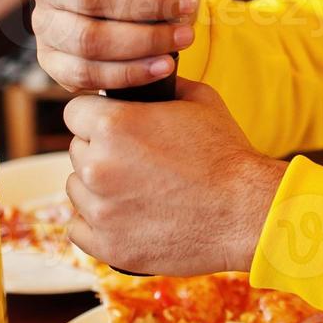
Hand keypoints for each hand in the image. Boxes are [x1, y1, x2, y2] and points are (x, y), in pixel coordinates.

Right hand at [27, 0, 199, 91]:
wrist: (160, 16)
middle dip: (146, 5)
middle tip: (186, 9)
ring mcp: (44, 22)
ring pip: (87, 38)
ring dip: (143, 41)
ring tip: (182, 37)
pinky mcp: (52, 61)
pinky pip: (84, 73)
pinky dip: (130, 72)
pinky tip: (163, 65)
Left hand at [63, 78, 288, 275]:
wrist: (247, 212)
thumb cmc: (227, 154)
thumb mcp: (199, 100)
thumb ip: (161, 85)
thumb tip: (145, 77)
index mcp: (113, 125)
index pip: (76, 111)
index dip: (97, 116)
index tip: (115, 127)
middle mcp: (98, 166)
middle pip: (77, 150)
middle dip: (101, 151)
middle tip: (137, 161)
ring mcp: (100, 210)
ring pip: (77, 189)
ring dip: (98, 187)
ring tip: (138, 190)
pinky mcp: (108, 246)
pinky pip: (79, 229)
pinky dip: (97, 224)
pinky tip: (126, 216)